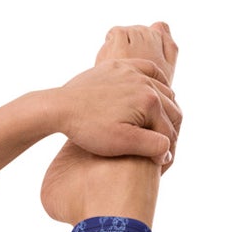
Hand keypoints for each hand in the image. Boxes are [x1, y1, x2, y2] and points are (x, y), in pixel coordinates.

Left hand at [49, 22, 180, 167]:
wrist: (60, 107)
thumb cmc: (88, 129)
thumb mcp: (120, 143)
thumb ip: (149, 146)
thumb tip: (168, 150)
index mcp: (150, 101)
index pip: (168, 130)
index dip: (166, 150)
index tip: (161, 165)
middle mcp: (146, 82)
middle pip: (171, 109)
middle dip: (170, 130)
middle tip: (165, 147)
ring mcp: (134, 71)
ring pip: (163, 89)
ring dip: (167, 108)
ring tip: (161, 126)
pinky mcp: (121, 66)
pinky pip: (148, 70)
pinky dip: (157, 82)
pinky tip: (155, 94)